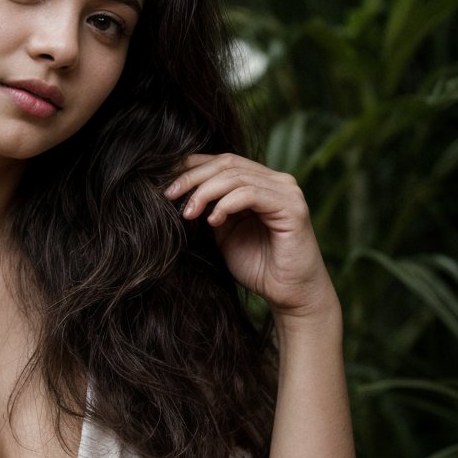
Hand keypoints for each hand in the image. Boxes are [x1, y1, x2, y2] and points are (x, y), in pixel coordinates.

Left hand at [165, 152, 335, 316]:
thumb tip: (178, 194)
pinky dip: (227, 204)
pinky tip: (213, 221)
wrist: (288, 295)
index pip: (223, 162)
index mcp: (261, 183)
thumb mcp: (224, 234)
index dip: (192, 167)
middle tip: (169, 195)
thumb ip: (209, 210)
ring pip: (236, 176)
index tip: (166, 185)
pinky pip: (251, 194)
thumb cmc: (258, 268)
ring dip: (205, 192)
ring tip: (188, 214)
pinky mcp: (292, 207)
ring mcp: (286, 191)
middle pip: (227, 163)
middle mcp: (276, 181)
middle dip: (193, 177)